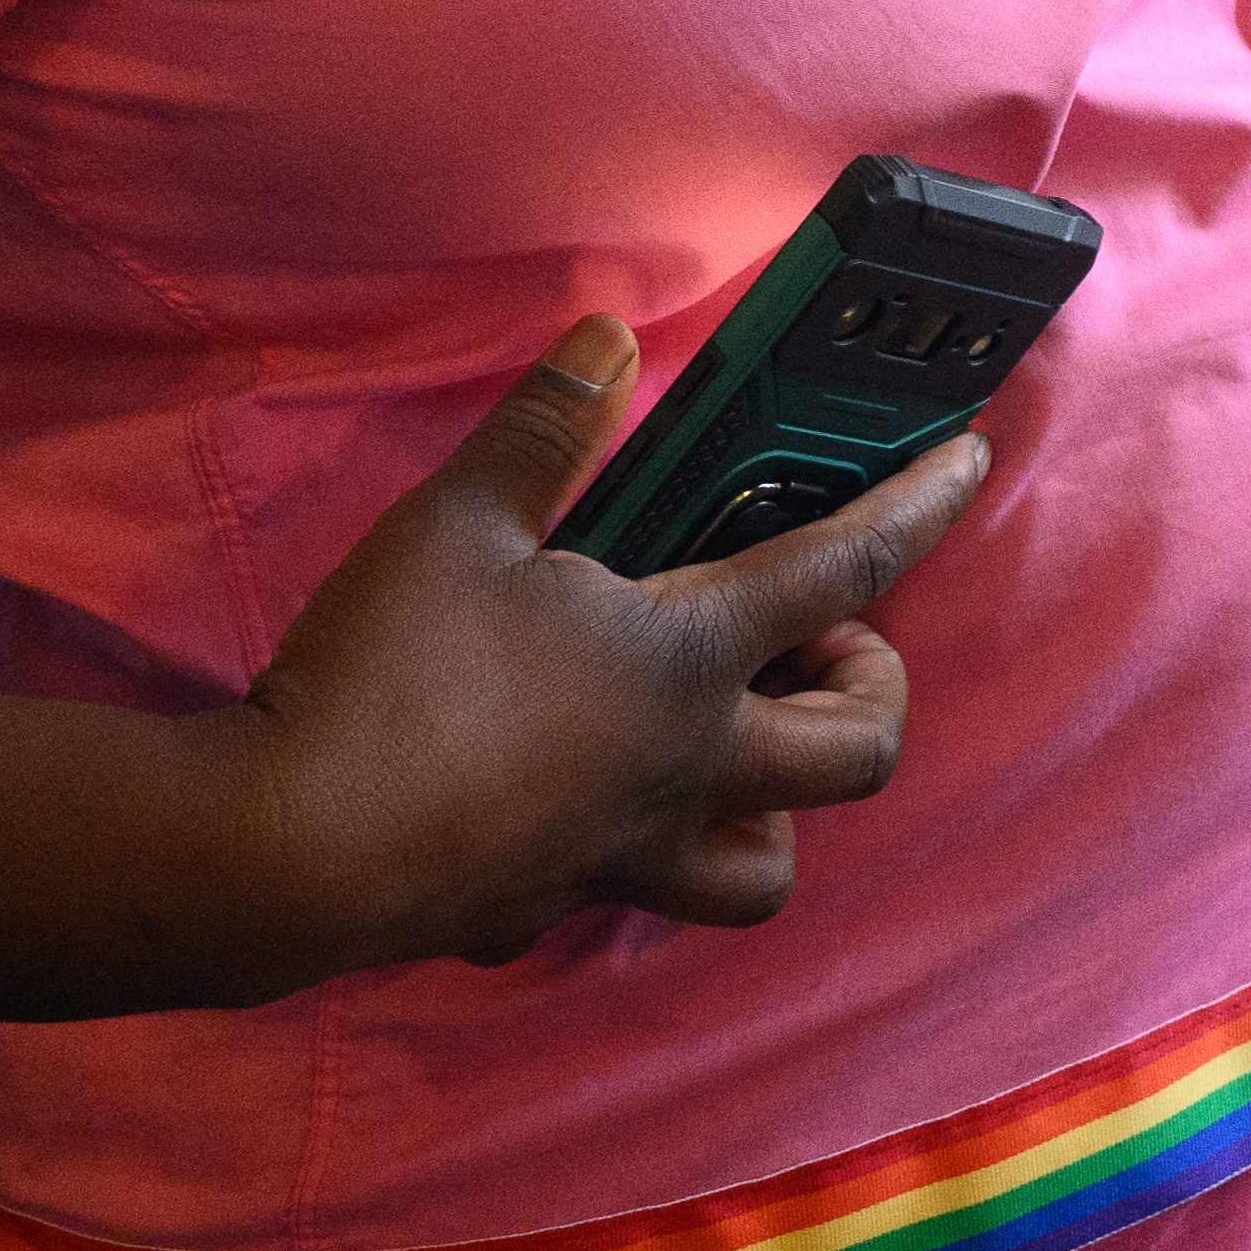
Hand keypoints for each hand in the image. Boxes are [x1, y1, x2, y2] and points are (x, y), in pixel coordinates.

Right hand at [219, 324, 977, 982]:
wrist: (280, 851)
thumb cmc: (387, 679)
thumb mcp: (461, 521)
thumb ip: (546, 428)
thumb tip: (607, 338)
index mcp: (686, 664)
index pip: (844, 571)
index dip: (918, 506)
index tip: (969, 462)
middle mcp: (685, 770)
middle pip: (860, 753)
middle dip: (872, 689)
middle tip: (815, 638)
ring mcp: (622, 855)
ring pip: (767, 869)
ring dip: (777, 811)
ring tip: (727, 743)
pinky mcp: (542, 911)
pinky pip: (626, 895)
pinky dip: (628, 852)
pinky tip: (571, 804)